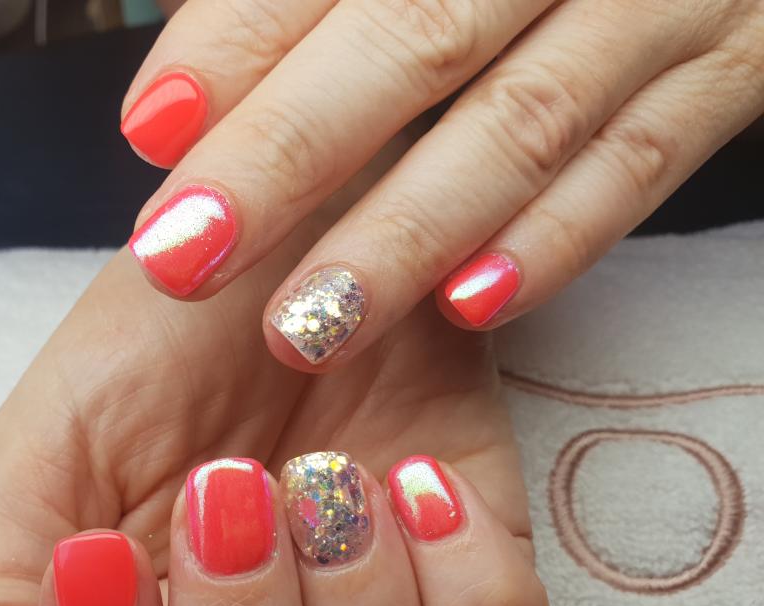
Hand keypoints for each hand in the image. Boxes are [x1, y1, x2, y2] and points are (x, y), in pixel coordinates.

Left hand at [120, 0, 763, 371]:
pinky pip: (642, 165)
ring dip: (404, 234)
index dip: (234, 46)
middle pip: (413, 40)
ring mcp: (658, 0)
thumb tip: (182, 104)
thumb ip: (303, 5)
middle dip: (287, 154)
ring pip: (521, 122)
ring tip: (304, 324)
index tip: (150, 132)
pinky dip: (557, 239)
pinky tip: (469, 308)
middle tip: (185, 256)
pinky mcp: (727, 73)